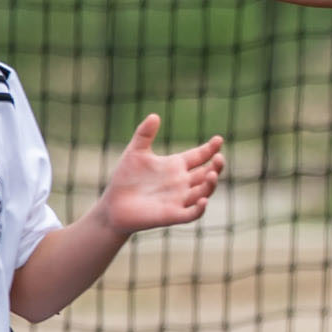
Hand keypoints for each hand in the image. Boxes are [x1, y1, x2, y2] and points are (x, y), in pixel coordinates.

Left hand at [98, 115, 225, 234]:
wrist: (113, 205)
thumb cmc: (125, 178)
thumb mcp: (135, 152)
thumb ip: (144, 134)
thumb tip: (154, 116)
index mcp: (176, 166)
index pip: (199, 156)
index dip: (210, 148)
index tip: (218, 139)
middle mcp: (181, 183)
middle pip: (206, 173)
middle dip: (216, 166)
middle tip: (219, 157)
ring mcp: (179, 199)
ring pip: (203, 192)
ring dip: (210, 184)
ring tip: (212, 174)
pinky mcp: (172, 215)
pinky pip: (192, 214)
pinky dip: (199, 209)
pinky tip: (203, 201)